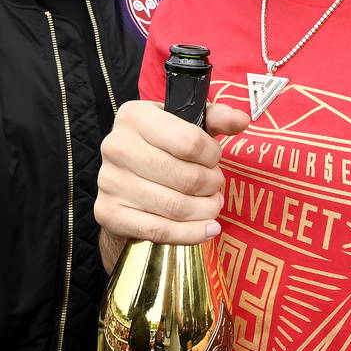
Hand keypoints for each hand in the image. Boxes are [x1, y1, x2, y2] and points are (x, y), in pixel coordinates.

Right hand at [95, 100, 249, 245]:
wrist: (123, 181)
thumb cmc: (161, 147)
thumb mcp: (186, 124)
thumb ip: (216, 118)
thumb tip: (241, 120)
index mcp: (134, 116)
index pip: (190, 141)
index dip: (213, 155)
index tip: (214, 159)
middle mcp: (117, 146)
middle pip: (186, 177)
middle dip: (212, 185)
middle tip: (216, 185)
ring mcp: (110, 181)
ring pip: (176, 206)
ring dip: (206, 210)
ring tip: (213, 205)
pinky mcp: (109, 212)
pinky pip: (160, 230)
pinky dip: (191, 234)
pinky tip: (208, 229)